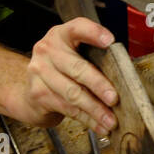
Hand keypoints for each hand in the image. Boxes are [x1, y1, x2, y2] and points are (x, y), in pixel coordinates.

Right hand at [14, 17, 118, 132]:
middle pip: (77, 68)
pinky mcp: (39, 94)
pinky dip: (87, 119)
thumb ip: (93, 57)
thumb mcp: (73, 54)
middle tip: (114, 98)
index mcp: (61, 35)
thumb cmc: (61, 68)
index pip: (78, 28)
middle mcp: (48, 50)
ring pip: (73, 93)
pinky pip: (68, 109)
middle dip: (99, 85)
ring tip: (111, 119)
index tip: (110, 41)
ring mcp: (40, 72)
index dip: (94, 33)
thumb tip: (124, 75)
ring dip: (95, 109)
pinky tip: (99, 125)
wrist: (30, 87)